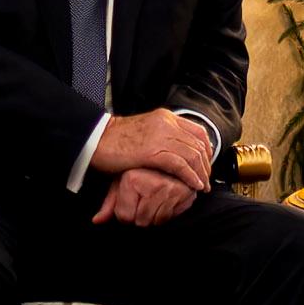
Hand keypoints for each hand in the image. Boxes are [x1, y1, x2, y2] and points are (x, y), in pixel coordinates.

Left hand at [92, 164, 197, 226]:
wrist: (170, 156)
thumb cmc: (140, 170)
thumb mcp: (121, 184)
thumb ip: (110, 205)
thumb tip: (96, 221)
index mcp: (131, 178)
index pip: (124, 216)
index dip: (125, 214)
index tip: (130, 202)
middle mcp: (151, 182)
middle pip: (141, 222)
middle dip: (141, 216)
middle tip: (143, 201)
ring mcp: (170, 188)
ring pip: (157, 221)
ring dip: (155, 215)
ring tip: (154, 198)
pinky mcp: (185, 192)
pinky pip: (172, 216)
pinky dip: (169, 212)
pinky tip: (167, 198)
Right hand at [93, 110, 213, 191]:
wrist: (95, 139)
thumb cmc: (116, 140)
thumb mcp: (145, 132)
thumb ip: (162, 137)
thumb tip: (176, 152)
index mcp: (166, 117)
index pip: (198, 131)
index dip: (207, 150)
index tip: (206, 165)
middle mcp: (166, 123)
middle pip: (198, 145)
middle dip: (206, 165)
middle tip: (206, 180)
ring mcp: (160, 136)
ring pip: (192, 155)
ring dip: (201, 173)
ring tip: (202, 187)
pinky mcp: (153, 151)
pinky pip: (180, 165)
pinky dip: (190, 177)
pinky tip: (194, 185)